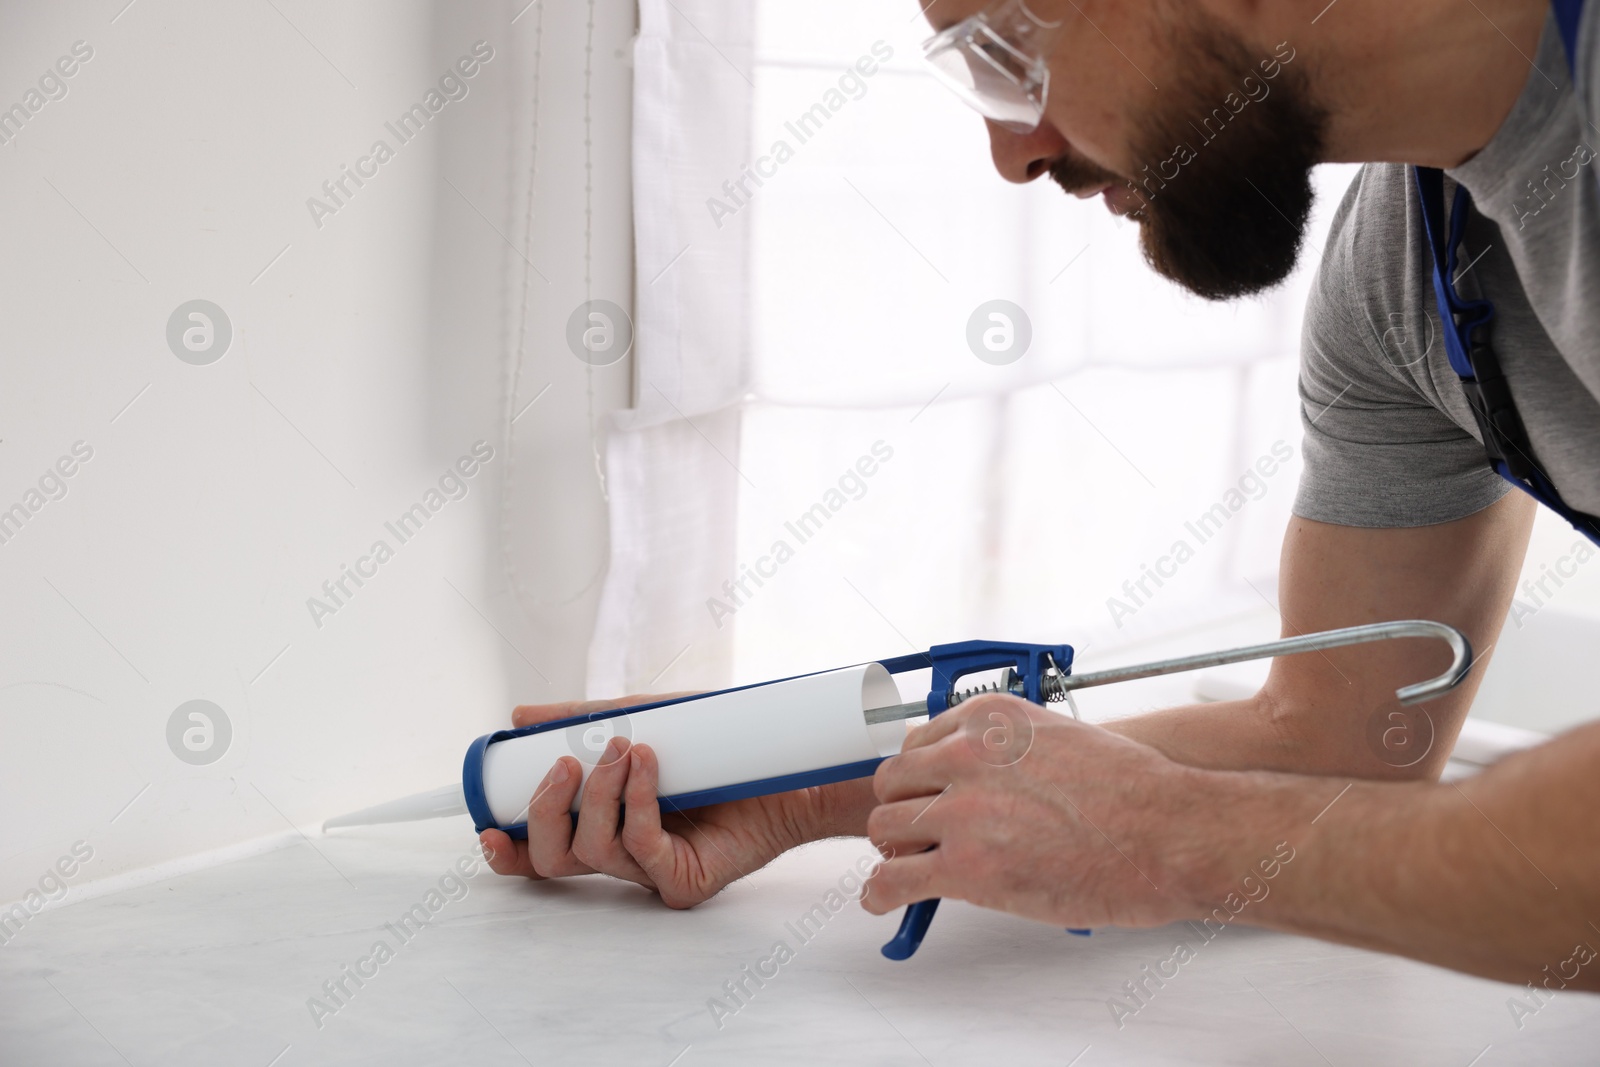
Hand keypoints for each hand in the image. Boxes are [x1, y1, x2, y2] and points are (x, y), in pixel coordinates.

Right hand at [480, 694, 876, 907]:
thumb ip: (584, 720)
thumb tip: (520, 717)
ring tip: (624, 748)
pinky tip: (649, 765)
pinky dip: (637, 802)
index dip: (508, 846)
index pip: (541, 849)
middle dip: (545, 812)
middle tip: (562, 765)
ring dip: (598, 795)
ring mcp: (651, 872)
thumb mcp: (643, 718)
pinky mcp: (684, 881)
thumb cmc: (719, 743)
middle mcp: (622, 855)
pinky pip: (641, 849)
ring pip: (593, 852)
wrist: (788, 763)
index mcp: (603, 824)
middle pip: (552, 860)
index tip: (489, 825)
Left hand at [863, 695, 1238, 928]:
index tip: (921, 795)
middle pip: (892, 782)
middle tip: (916, 834)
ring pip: (886, 828)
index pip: (917, 742)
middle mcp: (967, 756)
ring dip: (894, 851)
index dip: (918, 777)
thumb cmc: (1134, 792)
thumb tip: (982, 772)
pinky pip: (894, 879)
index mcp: (990, 719)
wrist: (1170, 835)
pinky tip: (884, 901)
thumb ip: (1009, 749)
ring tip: (908, 868)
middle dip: (901, 810)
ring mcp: (964, 812)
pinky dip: (881, 893)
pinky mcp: (968, 868)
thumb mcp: (1061, 737)